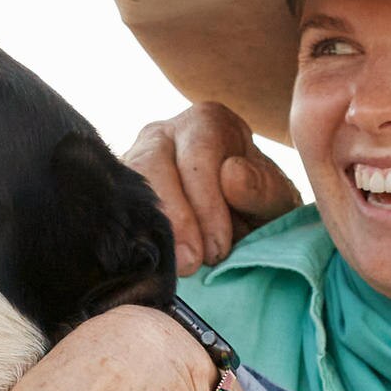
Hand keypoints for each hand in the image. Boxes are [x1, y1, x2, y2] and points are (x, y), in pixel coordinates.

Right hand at [126, 102, 298, 275]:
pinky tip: (153, 261)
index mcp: (207, 123)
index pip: (198, 156)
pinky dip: (133, 236)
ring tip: (176, 267)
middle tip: (193, 263)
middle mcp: (164, 133)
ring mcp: (134, 159)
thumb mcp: (275, 199)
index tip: (218, 248)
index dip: (206, 205)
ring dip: (152, 229)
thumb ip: (261, 188)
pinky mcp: (119, 190)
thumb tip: (231, 174)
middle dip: (175, 218)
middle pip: (154, 164)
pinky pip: (115, 208)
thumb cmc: (258, 205)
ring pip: (128, 185)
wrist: (238, 221)